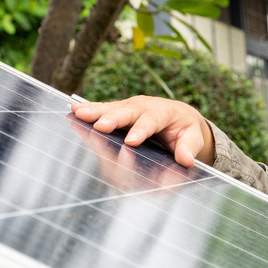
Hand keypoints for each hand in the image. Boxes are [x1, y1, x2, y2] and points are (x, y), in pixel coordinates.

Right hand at [70, 95, 215, 168]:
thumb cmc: (185, 129)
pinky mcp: (118, 114)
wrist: (179, 117)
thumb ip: (190, 148)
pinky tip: (74, 111)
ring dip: (95, 112)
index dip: (141, 131)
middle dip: (113, 119)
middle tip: (100, 126)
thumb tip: (187, 160)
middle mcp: (143, 107)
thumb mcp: (193, 138)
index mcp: (163, 112)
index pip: (152, 121)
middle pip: (127, 112)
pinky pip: (103, 111)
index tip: (132, 141)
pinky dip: (90, 111)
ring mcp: (129, 109)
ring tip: (79, 113)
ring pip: (111, 109)